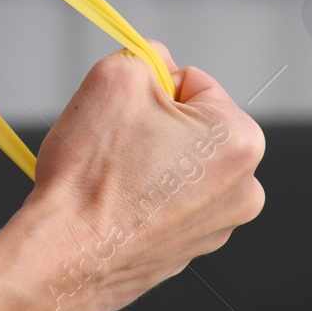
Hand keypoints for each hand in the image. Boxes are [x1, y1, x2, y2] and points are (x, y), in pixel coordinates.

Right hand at [15, 41, 265, 310]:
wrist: (66, 256)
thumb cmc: (90, 176)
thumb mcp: (114, 78)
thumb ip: (145, 54)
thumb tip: (157, 63)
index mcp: (239, 139)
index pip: (191, 80)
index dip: (149, 88)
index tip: (123, 113)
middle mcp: (244, 186)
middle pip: (189, 123)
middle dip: (151, 124)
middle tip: (113, 143)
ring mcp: (220, 224)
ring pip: (178, 162)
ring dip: (148, 159)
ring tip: (112, 177)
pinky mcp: (192, 249)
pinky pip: (169, 201)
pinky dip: (143, 196)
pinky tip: (115, 204)